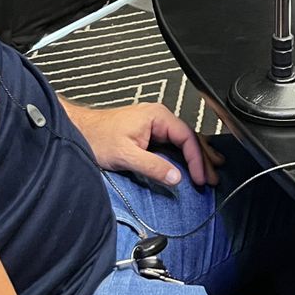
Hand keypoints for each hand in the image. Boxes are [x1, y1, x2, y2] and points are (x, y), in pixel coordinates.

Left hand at [65, 101, 223, 187]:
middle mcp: (159, 117)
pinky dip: (185, 155)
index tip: (201, 178)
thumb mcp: (126, 155)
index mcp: (157, 116)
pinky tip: (192, 163)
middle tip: (214, 177)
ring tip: (212, 171)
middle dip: (204, 158)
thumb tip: (176, 177)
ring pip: (183, 140)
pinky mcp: (149, 133)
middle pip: (189, 137)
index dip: (196, 159)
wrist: (79, 131)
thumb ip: (152, 166)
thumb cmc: (98, 138)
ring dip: (197, 156)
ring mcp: (155, 125)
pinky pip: (174, 143)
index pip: (186, 137)